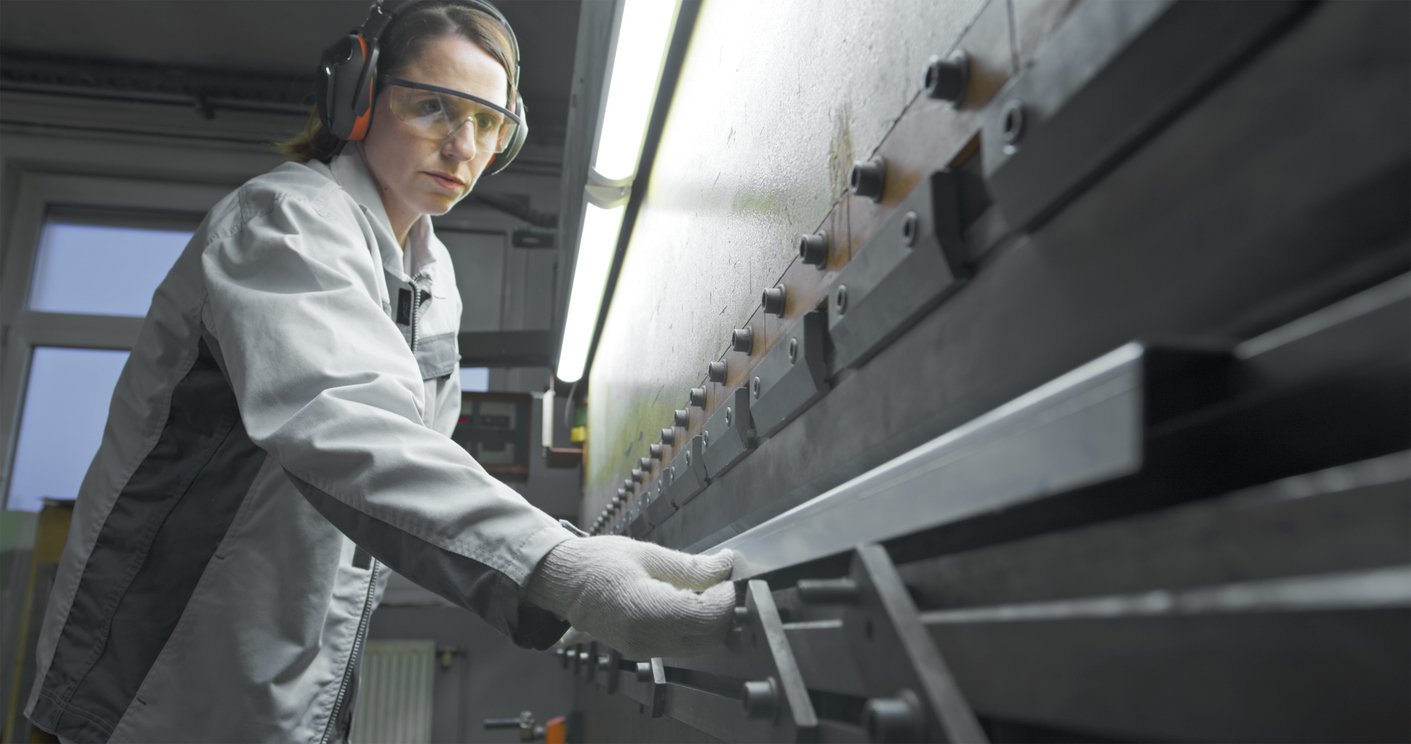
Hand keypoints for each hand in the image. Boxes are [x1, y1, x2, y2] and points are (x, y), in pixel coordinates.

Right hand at [524, 536, 734, 658]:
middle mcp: (645, 639)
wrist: (560, 582)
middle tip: (720, 581)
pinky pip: (680, 645)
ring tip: (702, 589)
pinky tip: (686, 602)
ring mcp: (642, 650)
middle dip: (722, 610)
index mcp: (646, 611)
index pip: (708, 617)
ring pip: (698, 645)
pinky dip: (692, 627)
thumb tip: (725, 564)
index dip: (726, 597)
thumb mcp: (647, 554)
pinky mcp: (640, 651)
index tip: (728, 577)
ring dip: (709, 620)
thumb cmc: (596, 564)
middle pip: (709, 637)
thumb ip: (691, 566)